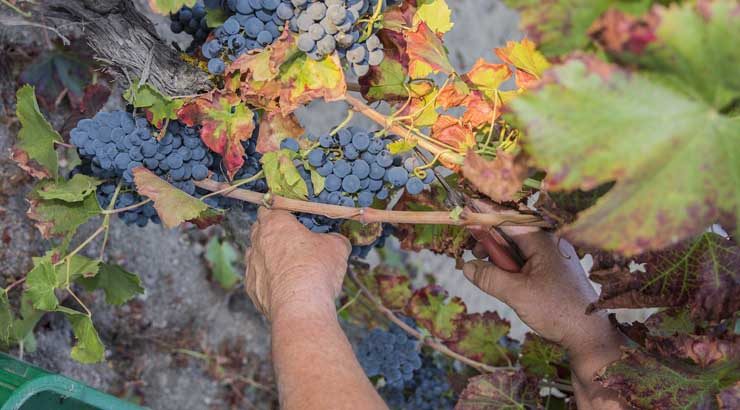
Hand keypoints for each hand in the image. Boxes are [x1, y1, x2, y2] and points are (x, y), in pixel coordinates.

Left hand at [245, 208, 350, 319]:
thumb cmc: (316, 270)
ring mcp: (251, 266)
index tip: (292, 219)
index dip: (281, 212)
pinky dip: (268, 280)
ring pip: (257, 255)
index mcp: (275, 224)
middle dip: (273, 234)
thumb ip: (334, 239)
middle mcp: (257, 242)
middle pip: (260, 230)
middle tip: (294, 242)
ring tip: (290, 267)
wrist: (300, 307)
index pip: (270, 209)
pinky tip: (284, 287)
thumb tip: (337, 241)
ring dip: (268, 257)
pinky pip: (258, 279)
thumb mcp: (336, 247)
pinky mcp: (251, 289)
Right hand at [463, 228, 604, 349]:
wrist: (589, 335)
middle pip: (512, 233)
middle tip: (475, 255)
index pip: (508, 220)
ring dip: (500, 258)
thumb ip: (489, 277)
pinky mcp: (553, 271)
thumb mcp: (517, 294)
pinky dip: (512, 267)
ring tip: (489, 274)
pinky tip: (505, 281)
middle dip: (491, 242)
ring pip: (518, 248)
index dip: (485, 214)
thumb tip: (466, 266)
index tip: (466, 208)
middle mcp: (550, 244)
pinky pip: (527, 260)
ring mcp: (553, 257)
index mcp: (543, 241)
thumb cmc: (558, 311)